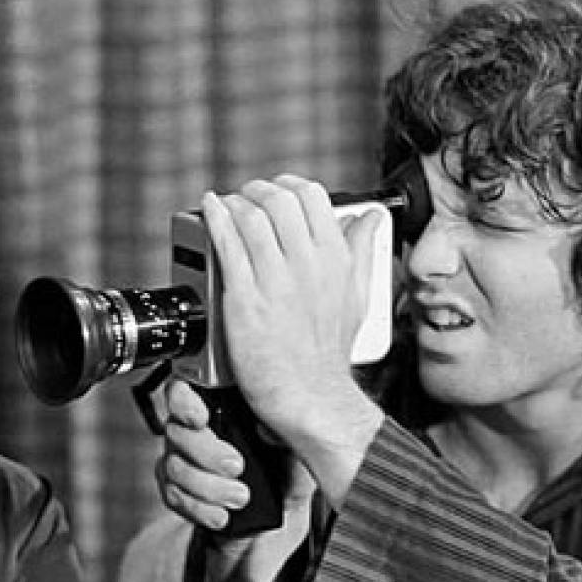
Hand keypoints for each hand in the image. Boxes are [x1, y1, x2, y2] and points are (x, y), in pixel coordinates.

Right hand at [155, 378, 316, 579]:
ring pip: (174, 467)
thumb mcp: (296, 444)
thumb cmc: (288, 472)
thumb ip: (282, 428)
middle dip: (206, 453)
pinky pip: (173, 496)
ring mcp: (184, 461)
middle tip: (236, 467)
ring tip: (239, 497)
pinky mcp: (180, 491)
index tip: (201, 419)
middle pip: (177, 431)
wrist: (281, 516)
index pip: (186, 390)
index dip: (185, 401)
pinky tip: (220, 514)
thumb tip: (266, 426)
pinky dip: (198, 508)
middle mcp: (198, 430)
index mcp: (223, 407)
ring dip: (208, 486)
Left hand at [199, 175, 386, 499]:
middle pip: (279, 200)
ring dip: (234, 203)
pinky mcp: (245, 297)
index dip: (288, 186)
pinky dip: (215, 218)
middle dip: (257, 191)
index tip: (276, 192)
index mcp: (335, 259)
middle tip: (248, 199)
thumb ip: (363, 251)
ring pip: (251, 217)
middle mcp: (307, 264)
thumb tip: (371, 218)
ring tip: (227, 207)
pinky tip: (209, 209)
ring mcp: (275, 280)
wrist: (309, 396)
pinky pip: (228, 244)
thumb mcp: (358, 298)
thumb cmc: (329, 354)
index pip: (312, 197)